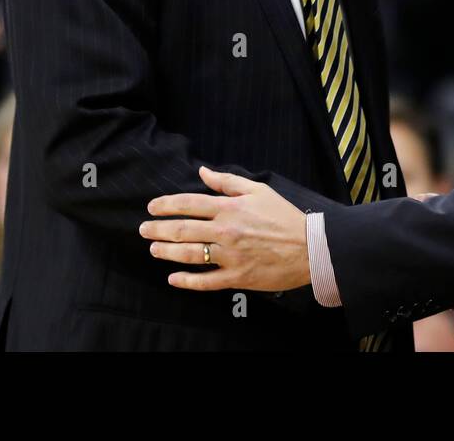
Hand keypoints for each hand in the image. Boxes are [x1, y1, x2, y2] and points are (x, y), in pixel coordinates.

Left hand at [140, 167, 309, 291]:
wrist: (310, 247)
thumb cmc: (284, 216)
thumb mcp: (258, 190)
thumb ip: (227, 181)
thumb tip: (202, 171)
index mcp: (229, 208)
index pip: (188, 204)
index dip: (165, 206)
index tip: (151, 208)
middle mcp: (225, 231)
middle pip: (182, 230)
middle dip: (158, 230)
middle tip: (143, 230)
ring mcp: (230, 256)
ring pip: (188, 255)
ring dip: (166, 252)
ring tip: (153, 250)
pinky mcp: (236, 276)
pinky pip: (205, 281)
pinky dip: (186, 281)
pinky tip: (173, 278)